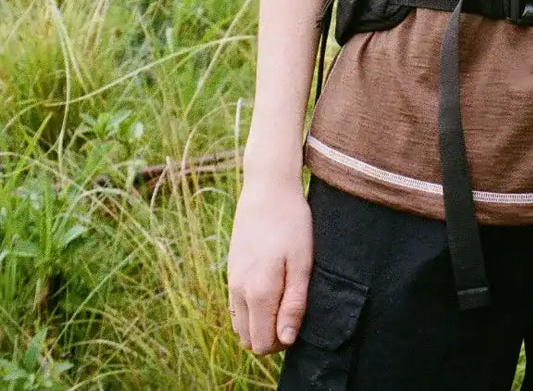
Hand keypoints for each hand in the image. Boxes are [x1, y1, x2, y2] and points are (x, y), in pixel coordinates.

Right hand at [227, 175, 312, 354]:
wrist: (267, 188)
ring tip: (283, 298)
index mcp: (258, 292)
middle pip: (248, 339)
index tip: (298, 320)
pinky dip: (251, 309)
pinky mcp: (230, 270)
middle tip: (292, 310)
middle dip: (270, 336)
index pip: (262, 344)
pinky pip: (236, 306)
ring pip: (240, 325)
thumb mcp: (302, 262)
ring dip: (259, 323)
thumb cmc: (291, 223)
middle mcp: (238, 291)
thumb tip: (285, 340)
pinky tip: (271, 286)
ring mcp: (231, 281)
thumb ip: (294, 303)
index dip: (282, 341)